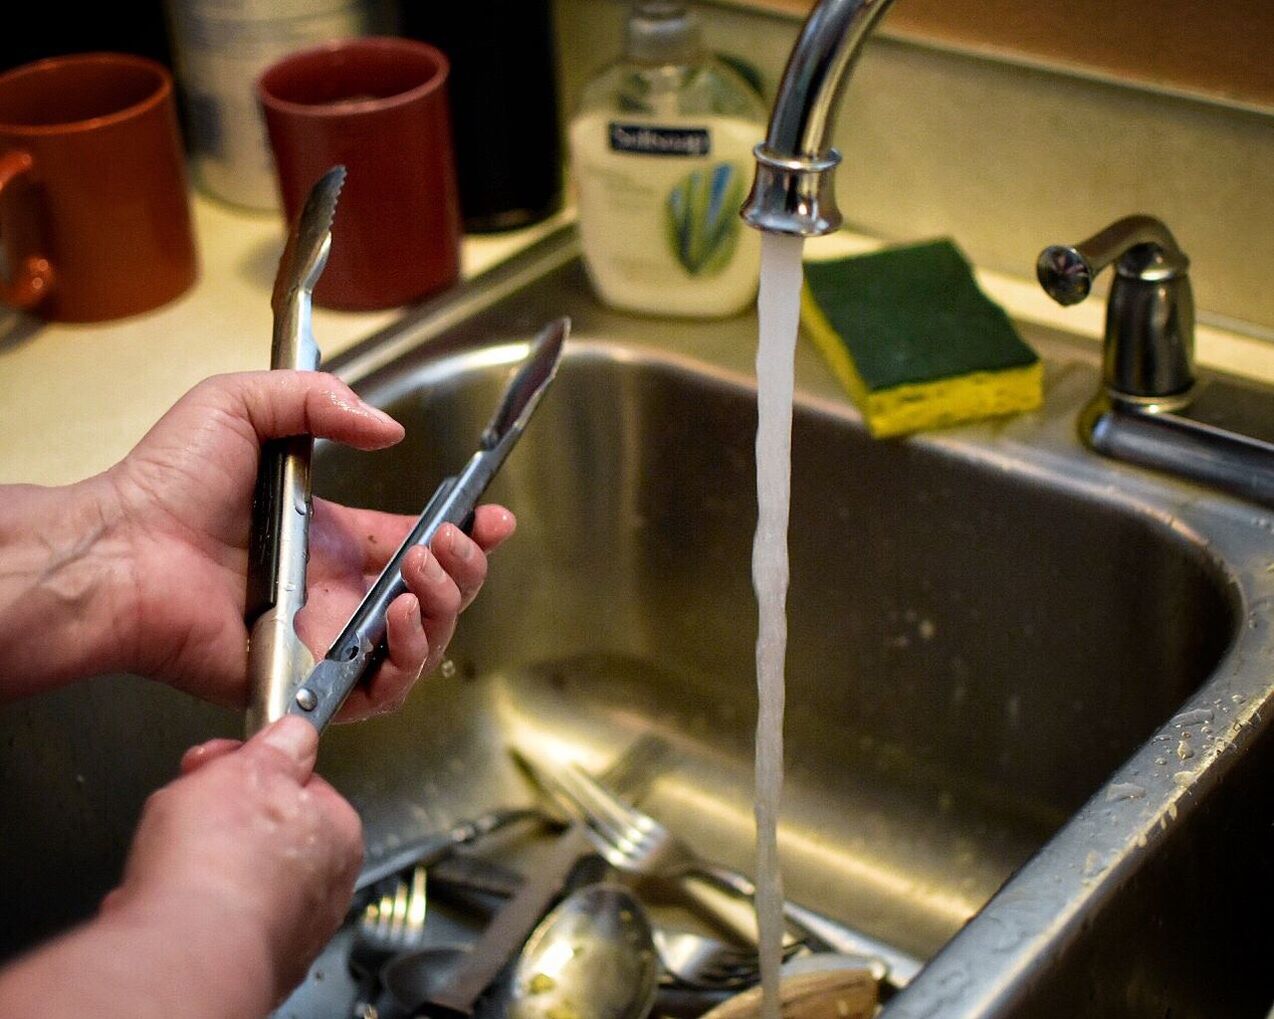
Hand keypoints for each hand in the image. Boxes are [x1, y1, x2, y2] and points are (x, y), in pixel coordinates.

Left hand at [95, 370, 514, 716]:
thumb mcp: (243, 405)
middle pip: (437, 595)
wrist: (124, 549)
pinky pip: (384, 691)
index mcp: (332, 539)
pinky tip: (401, 616)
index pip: (417, 545)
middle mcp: (337, 593)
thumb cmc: (169, 483)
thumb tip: (389, 432)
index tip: (493, 516)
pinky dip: (409, 658)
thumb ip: (319, 401)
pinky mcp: (310, 681)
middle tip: (452, 541)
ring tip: (423, 570)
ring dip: (445, 606)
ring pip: (423, 643)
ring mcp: (327, 640)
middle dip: (466, 567)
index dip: (465, 534)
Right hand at [101, 718, 360, 1008]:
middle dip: (218, 814)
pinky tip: (164, 898)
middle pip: (263, 830)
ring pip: (230, 876)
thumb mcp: (252, 767)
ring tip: (170, 857)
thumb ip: (278, 746)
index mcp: (338, 833)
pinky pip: (207, 918)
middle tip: (186, 805)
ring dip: (197, 861)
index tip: (217, 762)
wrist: (182, 952)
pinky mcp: (241, 963)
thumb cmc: (222, 862)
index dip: (249, 766)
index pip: (297, 785)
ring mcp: (284, 931)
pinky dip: (184, 906)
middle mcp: (322, 889)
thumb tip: (296, 735)